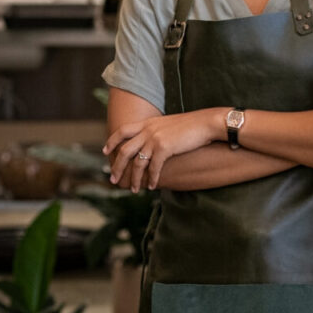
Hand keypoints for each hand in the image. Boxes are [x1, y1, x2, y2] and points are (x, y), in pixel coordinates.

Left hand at [104, 109, 221, 191]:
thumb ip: (157, 131)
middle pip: (124, 150)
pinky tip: (152, 187)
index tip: (105, 152)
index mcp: (147, 123)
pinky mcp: (164, 147)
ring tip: (134, 190)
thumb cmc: (192, 126)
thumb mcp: (169, 125)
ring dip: (134, 179)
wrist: (206, 123)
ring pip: (137, 163)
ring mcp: (154, 138)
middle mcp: (147, 129)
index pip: (122, 130)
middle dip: (117, 167)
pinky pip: (153, 168)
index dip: (112, 141)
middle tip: (113, 179)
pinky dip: (151, 179)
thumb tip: (151, 143)